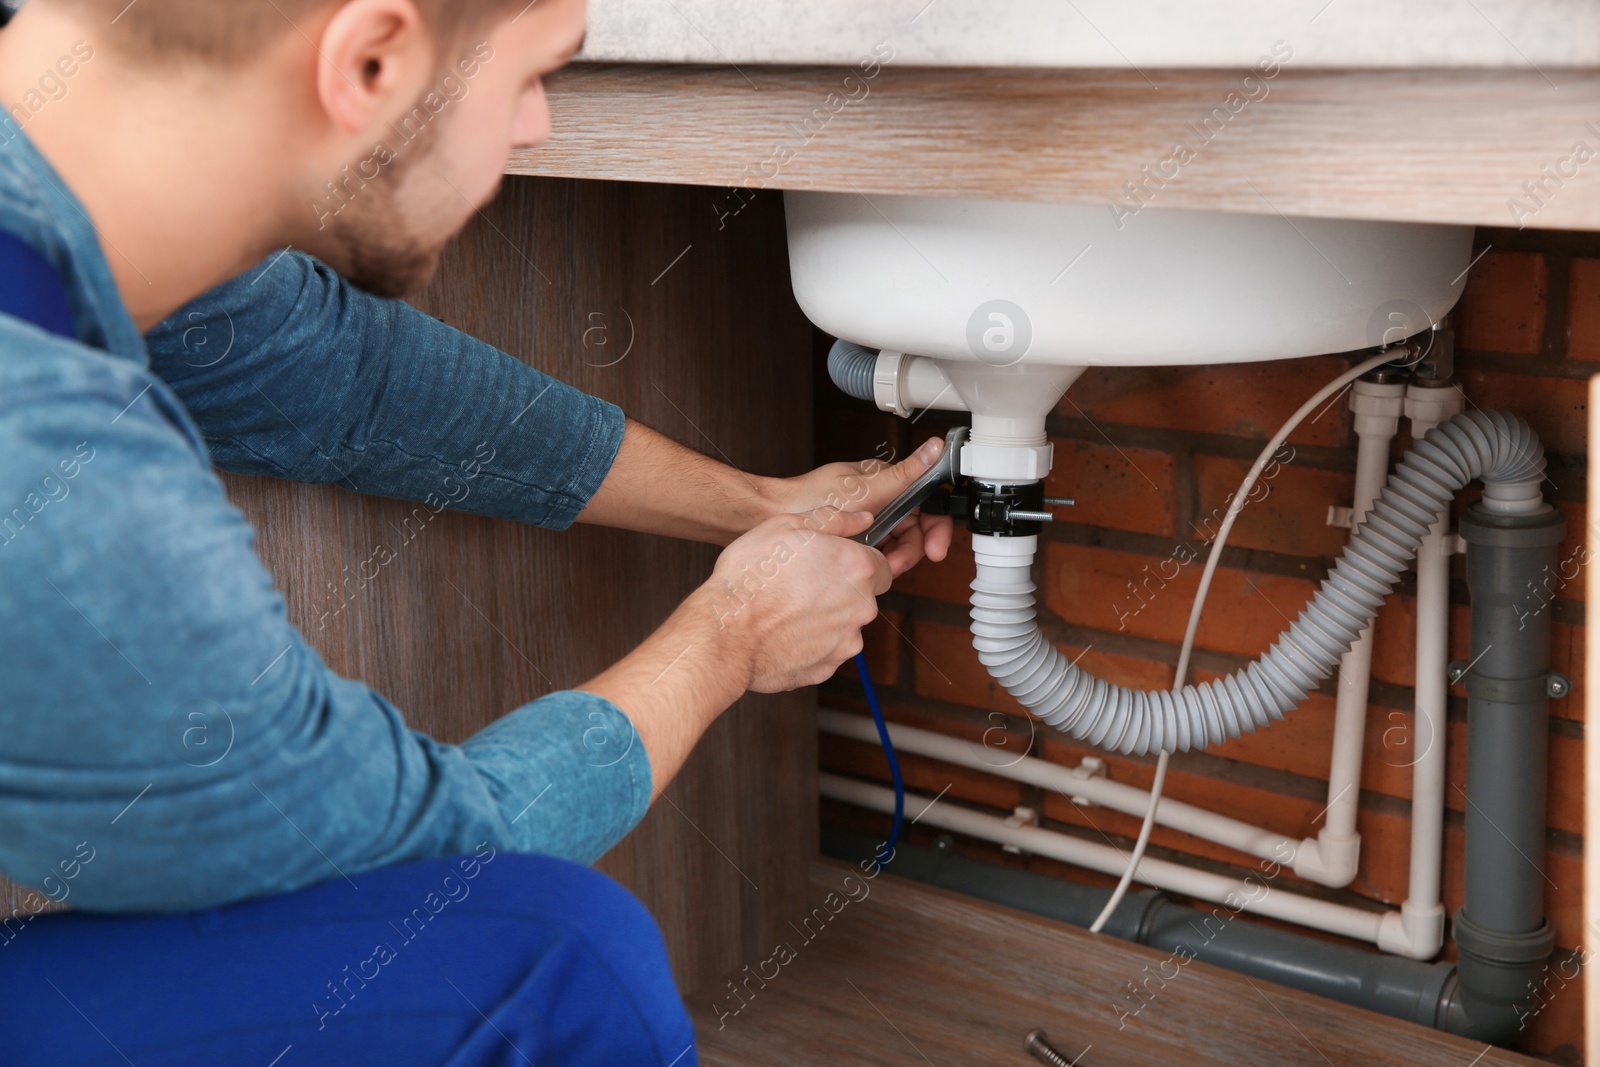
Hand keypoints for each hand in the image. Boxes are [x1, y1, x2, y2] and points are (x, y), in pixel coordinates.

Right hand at [703, 507, 890, 691]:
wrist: (725, 634)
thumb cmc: (750, 579)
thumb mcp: (785, 526)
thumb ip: (832, 520)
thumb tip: (861, 519)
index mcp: (856, 568)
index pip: (881, 564)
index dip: (857, 561)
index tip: (835, 563)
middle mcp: (860, 607)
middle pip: (863, 596)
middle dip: (840, 590)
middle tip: (802, 583)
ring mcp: (845, 642)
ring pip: (844, 624)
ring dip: (824, 617)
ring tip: (787, 609)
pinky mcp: (827, 668)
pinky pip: (825, 650)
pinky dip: (809, 642)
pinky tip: (783, 631)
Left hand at [768, 436, 953, 577]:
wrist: (769, 518)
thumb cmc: (811, 499)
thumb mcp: (865, 489)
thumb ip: (905, 474)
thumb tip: (934, 448)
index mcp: (886, 481)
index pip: (926, 503)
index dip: (935, 527)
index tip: (936, 548)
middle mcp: (880, 499)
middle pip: (914, 529)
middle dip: (911, 549)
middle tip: (899, 564)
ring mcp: (867, 519)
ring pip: (897, 544)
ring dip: (895, 559)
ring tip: (883, 568)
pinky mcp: (855, 537)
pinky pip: (878, 552)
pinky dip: (878, 561)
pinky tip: (870, 567)